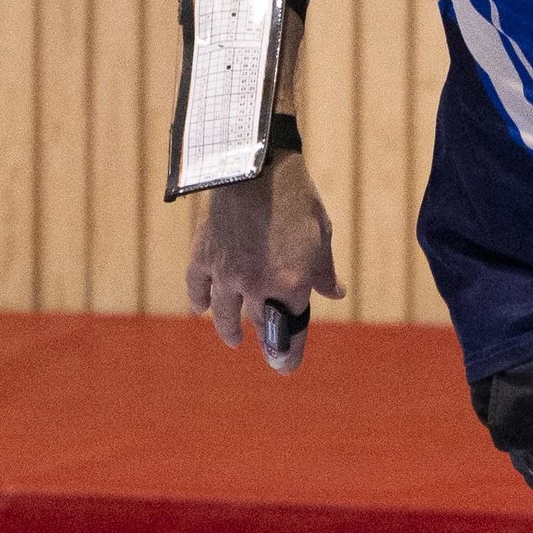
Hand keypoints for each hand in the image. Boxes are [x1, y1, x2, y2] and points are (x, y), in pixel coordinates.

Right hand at [186, 156, 345, 373]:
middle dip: (265, 339)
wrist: (256, 166)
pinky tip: (200, 308)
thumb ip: (324, 271)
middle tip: (269, 350)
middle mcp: (256, 286)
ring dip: (229, 329)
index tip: (286, 366)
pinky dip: (199, 300)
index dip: (288, 353)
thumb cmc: (297, 200)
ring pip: (223, 313)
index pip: (289, 331)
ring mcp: (226, 273)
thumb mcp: (322, 236)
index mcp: (289, 284)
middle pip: (259, 323)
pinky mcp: (204, 256)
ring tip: (233, 338)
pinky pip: (197, 287)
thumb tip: (335, 293)